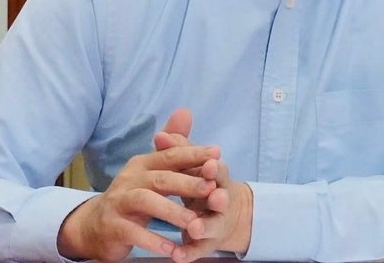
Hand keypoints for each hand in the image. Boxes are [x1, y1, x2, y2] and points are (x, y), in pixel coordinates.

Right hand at [57, 139, 220, 260]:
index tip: (217, 154)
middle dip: (187, 183)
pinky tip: (172, 248)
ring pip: (146, 201)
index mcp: (142, 164)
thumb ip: (172, 146)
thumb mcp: (151, 172)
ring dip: (171, 212)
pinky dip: (153, 239)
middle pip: (160, 177)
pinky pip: (133, 232)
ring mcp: (118, 202)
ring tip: (194, 222)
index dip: (193, 154)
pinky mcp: (113, 226)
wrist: (96, 226)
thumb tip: (186, 111)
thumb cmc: (132, 197)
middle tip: (212, 189)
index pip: (170, 155)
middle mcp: (129, 179)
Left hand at [154, 110, 253, 262]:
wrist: (218, 215)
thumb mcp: (191, 165)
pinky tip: (177, 256)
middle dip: (218, 197)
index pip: (218, 171)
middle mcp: (220, 200)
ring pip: (212, 226)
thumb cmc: (199, 183)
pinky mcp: (204, 243)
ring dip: (204, 226)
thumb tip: (161, 133)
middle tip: (214, 197)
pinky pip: (197, 249)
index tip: (209, 164)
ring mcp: (213, 223)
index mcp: (217, 179)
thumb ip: (177, 149)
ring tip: (194, 228)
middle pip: (222, 199)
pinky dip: (188, 252)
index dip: (214, 169)